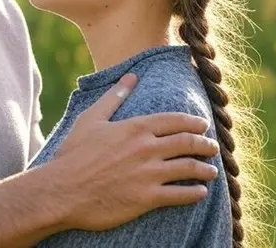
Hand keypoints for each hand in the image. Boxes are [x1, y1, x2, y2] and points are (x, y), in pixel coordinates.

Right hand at [50, 73, 219, 231]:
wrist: (63, 190)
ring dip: (205, 169)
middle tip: (212, 147)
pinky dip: (195, 193)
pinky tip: (200, 193)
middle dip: (205, 144)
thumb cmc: (74, 154)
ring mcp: (149, 174)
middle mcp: (146, 148)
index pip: (175, 121)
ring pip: (189, 168)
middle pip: (187, 142)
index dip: (193, 122)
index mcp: (135, 127)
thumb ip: (114, 97)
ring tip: (211, 171)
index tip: (203, 125)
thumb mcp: (91, 119)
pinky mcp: (147, 198)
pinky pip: (180, 195)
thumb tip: (131, 76)